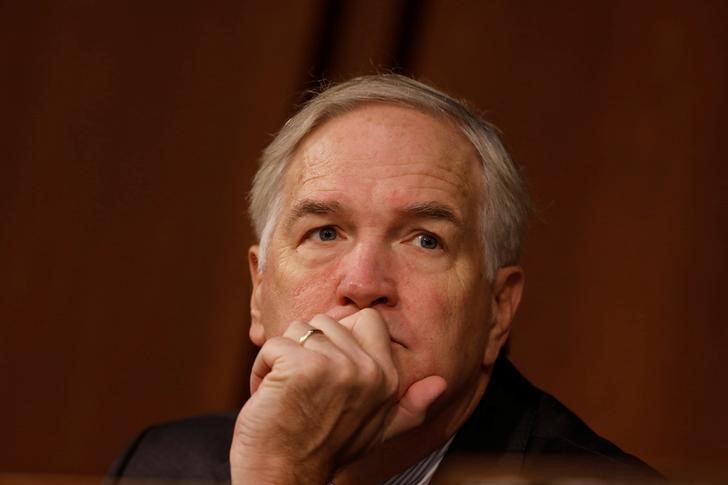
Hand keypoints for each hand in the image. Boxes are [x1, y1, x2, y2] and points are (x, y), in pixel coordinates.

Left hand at [229, 308, 446, 483]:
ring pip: (297, 330)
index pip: (365, 319)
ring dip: (281, 359)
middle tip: (303, 390)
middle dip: (306, 350)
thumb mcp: (376, 429)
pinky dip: (262, 368)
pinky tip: (270, 396)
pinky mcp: (302, 367)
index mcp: (388, 377)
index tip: (327, 377)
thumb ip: (409, 407)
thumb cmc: (323, 450)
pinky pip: (272, 345)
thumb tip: (441, 384)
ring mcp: (336, 367)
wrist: (284, 478)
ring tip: (287, 394)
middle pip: (326, 322)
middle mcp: (369, 370)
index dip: (338, 340)